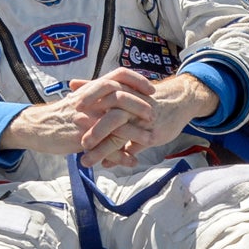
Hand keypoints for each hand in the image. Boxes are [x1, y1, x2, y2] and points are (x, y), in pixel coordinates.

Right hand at [3, 68, 155, 157]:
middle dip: (140, 105)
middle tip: (152, 114)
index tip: (152, 88)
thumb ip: (98, 97)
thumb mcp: (80, 100)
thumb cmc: (60, 114)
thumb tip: (118, 96)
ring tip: (149, 139)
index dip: (137, 80)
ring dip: (135, 132)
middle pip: (122, 95)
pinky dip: (121, 155)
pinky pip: (106, 146)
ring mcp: (87, 118)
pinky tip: (131, 160)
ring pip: (117, 122)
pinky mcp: (82, 136)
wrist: (36, 126)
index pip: (119, 74)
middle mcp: (91, 100)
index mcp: (92, 89)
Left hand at [80, 72, 217, 166]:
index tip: (70, 109)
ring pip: (121, 135)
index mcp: (124, 91)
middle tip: (80, 143)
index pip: (104, 93)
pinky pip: (133, 147)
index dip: (88, 100)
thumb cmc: (145, 95)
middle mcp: (133, 104)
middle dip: (95, 130)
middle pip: (112, 116)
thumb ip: (96, 87)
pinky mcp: (152, 134)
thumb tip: (72, 84)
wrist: (179, 100)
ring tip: (86, 161)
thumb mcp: (123, 88)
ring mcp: (143, 120)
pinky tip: (107, 164)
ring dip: (103, 149)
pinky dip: (119, 157)